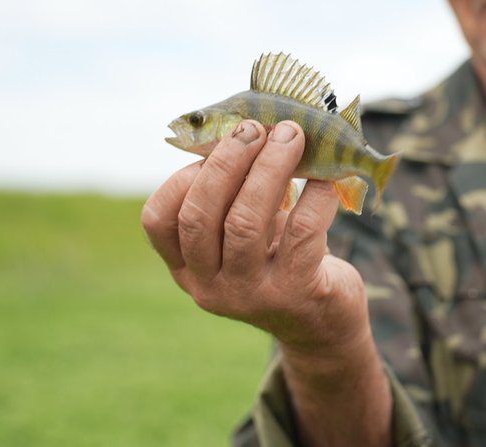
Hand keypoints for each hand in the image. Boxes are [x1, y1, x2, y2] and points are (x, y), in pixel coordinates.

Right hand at [142, 120, 391, 445]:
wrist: (323, 325)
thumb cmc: (278, 262)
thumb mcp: (245, 235)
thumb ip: (234, 195)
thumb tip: (244, 126)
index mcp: (188, 269)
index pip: (159, 221)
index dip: (184, 176)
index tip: (216, 146)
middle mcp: (210, 287)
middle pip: (200, 215)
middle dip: (227, 161)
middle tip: (256, 127)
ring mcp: (251, 295)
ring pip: (246, 222)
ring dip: (269, 168)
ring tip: (292, 136)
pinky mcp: (297, 293)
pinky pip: (303, 232)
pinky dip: (315, 195)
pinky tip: (326, 177)